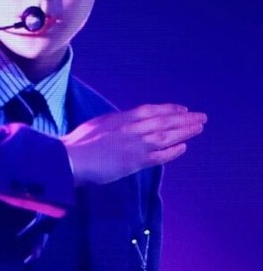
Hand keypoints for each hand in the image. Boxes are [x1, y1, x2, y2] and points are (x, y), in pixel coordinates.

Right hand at [61, 103, 206, 185]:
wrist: (70, 159)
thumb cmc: (78, 143)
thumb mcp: (98, 124)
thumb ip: (115, 123)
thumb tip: (125, 123)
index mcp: (121, 118)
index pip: (151, 110)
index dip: (169, 108)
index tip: (183, 108)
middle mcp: (132, 128)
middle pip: (164, 121)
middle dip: (184, 118)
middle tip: (201, 117)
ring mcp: (134, 145)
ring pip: (166, 135)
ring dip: (185, 131)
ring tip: (199, 128)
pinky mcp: (134, 162)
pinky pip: (159, 156)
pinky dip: (173, 151)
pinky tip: (184, 148)